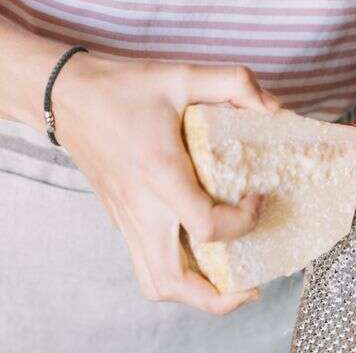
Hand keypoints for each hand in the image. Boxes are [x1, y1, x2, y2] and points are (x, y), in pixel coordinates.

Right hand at [53, 56, 278, 314]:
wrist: (67, 95)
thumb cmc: (123, 88)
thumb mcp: (182, 75)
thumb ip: (234, 82)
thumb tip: (272, 108)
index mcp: (160, 174)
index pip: (207, 226)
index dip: (244, 220)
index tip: (256, 196)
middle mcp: (142, 207)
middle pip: (173, 282)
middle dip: (219, 296)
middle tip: (250, 284)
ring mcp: (128, 219)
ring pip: (156, 283)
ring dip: (195, 294)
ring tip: (227, 282)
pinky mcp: (121, 219)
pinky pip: (146, 265)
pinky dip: (176, 276)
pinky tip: (198, 256)